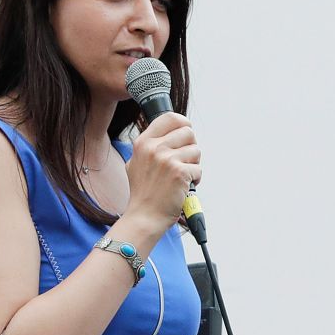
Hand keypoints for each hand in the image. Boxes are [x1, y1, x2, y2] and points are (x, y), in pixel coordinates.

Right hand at [123, 112, 199, 229]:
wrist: (144, 216)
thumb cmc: (143, 193)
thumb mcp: (136, 162)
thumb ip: (149, 147)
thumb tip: (168, 134)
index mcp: (144, 142)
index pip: (170, 117)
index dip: (183, 123)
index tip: (186, 132)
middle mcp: (154, 148)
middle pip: (188, 132)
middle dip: (190, 147)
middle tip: (184, 162)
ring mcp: (167, 160)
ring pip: (196, 151)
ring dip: (193, 165)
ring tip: (181, 177)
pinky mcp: (180, 173)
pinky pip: (198, 169)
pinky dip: (195, 179)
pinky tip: (183, 187)